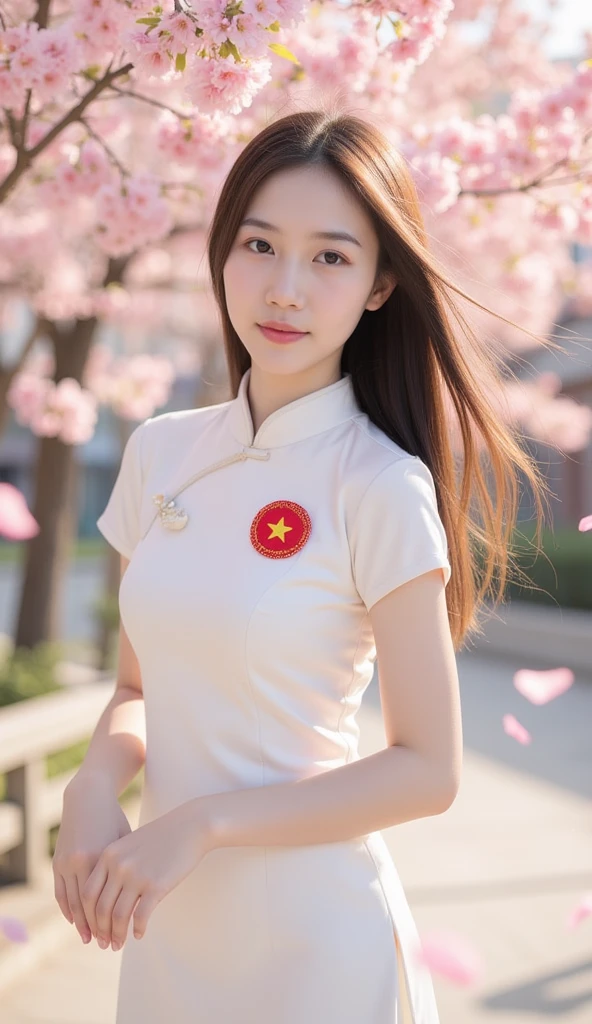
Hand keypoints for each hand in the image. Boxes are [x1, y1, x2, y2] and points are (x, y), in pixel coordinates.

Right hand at [53, 776, 131, 945]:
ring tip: (92, 938)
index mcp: (102, 858)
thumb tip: (141, 899)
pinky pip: (60, 892)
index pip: (105, 903)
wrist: (88, 797)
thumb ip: (128, 869)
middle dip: (98, 929)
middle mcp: (81, 862)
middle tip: (108, 944)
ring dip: (81, 924)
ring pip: (72, 904)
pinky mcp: (58, 861)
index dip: (113, 924)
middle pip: (88, 907)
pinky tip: (76, 921)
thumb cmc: (114, 819)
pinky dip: (67, 909)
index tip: (121, 938)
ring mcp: (66, 862)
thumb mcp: (125, 842)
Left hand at [79, 799, 211, 950]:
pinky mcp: (156, 885)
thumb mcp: (130, 845)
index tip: (93, 928)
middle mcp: (118, 866)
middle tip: (104, 944)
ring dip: (117, 935)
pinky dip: (138, 929)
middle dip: (101, 930)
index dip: (88, 915)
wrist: (190, 826)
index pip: (88, 893)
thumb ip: (115, 865)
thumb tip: (106, 896)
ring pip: (118, 916)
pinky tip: (140, 934)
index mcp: (108, 855)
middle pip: (100, 908)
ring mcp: (136, 876)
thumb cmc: (161, 836)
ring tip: (118, 945)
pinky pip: (141, 916)